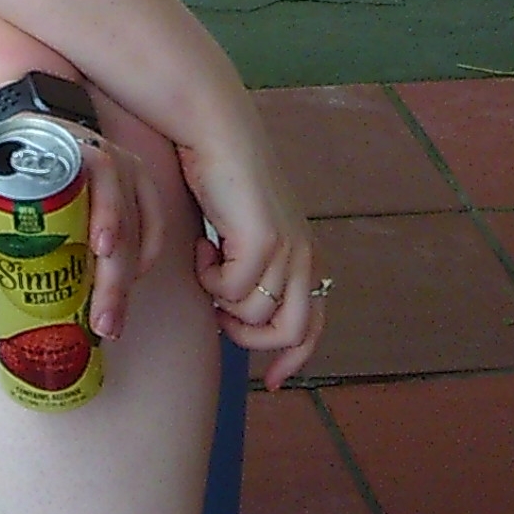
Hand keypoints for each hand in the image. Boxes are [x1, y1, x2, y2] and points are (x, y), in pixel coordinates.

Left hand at [0, 108, 177, 344]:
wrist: (36, 130)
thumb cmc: (16, 167)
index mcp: (71, 153)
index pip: (99, 178)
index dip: (105, 214)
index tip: (101, 249)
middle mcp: (109, 159)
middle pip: (123, 219)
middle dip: (114, 277)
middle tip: (102, 321)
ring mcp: (129, 172)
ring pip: (141, 229)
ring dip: (129, 279)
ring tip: (111, 321)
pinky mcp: (142, 185)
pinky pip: (156, 225)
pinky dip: (148, 256)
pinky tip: (132, 284)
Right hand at [175, 107, 324, 388]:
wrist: (214, 130)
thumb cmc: (221, 178)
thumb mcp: (247, 231)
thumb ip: (256, 269)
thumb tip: (242, 315)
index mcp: (307, 255)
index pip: (314, 326)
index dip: (293, 359)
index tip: (271, 382)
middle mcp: (305, 256)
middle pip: (292, 332)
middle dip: (252, 340)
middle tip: (221, 320)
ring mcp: (287, 249)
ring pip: (254, 315)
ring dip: (222, 302)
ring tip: (206, 268)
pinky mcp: (262, 240)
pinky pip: (230, 291)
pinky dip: (208, 278)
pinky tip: (200, 248)